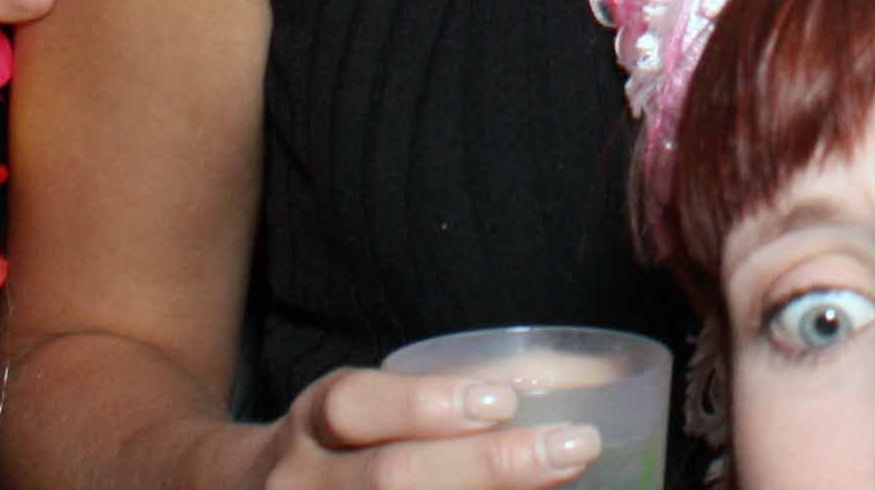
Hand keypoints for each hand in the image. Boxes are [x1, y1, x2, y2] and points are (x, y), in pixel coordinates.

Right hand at [241, 367, 602, 489]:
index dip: (427, 404)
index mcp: (312, 425)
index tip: (506, 401)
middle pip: (390, 479)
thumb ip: (435, 405)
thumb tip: (561, 394)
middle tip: (574, 447)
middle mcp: (300, 484)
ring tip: (562, 484)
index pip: (354, 406)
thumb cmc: (338, 450)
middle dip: (487, 466)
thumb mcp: (362, 410)